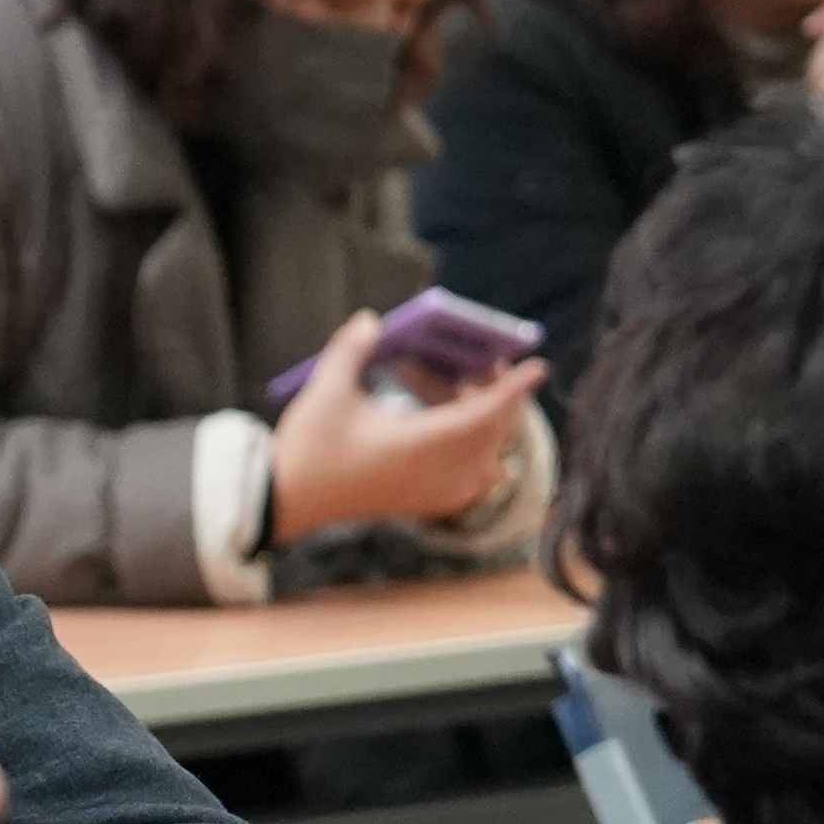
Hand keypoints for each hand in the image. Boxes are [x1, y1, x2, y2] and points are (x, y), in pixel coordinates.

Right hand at [270, 319, 551, 543]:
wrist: (286, 500)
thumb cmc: (309, 448)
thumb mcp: (327, 391)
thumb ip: (351, 350)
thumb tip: (370, 319)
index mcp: (421, 444)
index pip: (485, 413)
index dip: (513, 388)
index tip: (537, 367)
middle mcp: (436, 471)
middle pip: (492, 434)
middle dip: (498, 399)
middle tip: (486, 369)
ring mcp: (431, 492)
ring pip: (487, 460)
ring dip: (490, 430)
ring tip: (472, 403)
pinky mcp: (420, 503)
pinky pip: (473, 489)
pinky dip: (487, 470)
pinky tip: (495, 468)